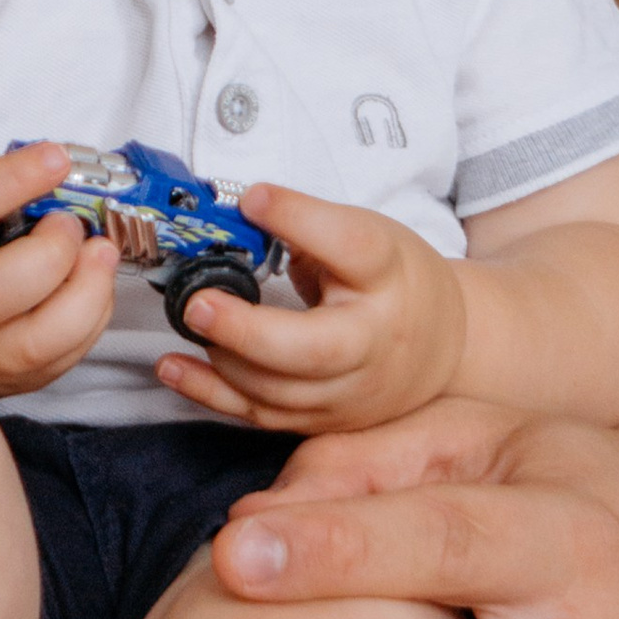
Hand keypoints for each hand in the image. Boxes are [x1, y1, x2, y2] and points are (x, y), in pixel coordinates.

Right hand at [0, 143, 117, 395]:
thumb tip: (70, 176)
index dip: (12, 180)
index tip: (56, 158)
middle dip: (51, 253)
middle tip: (72, 225)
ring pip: (33, 344)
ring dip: (87, 294)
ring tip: (100, 255)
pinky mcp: (6, 383)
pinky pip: (61, 360)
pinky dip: (92, 319)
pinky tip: (92, 288)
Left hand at [156, 183, 465, 430]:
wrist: (444, 347)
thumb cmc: (395, 281)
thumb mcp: (370, 236)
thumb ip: (310, 227)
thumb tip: (238, 210)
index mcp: (389, 277)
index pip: (352, 246)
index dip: (299, 219)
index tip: (252, 198)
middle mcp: (374, 342)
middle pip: (312, 349)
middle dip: (248, 332)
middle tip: (199, 303)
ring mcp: (350, 391)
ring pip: (278, 391)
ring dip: (224, 358)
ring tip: (188, 320)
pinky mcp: (324, 420)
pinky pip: (260, 416)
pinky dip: (210, 393)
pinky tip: (174, 367)